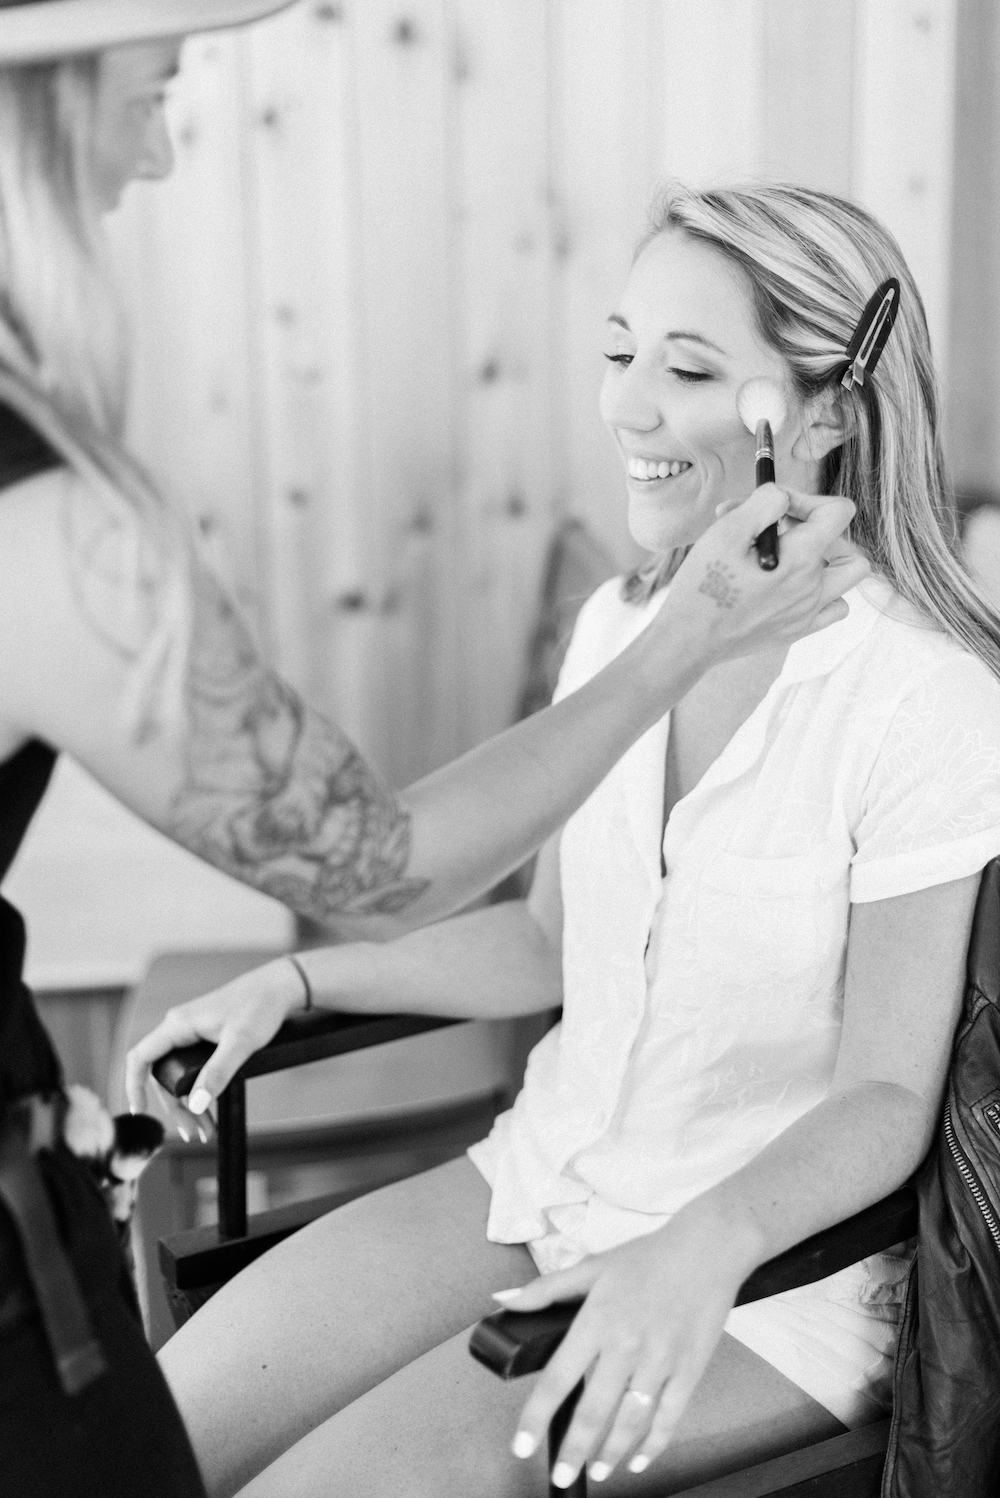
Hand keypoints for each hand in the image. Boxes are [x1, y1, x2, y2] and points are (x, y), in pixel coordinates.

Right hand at [124, 957, 304, 1138]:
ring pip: (178, 1074)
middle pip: (162, 1075)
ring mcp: (191, 1031)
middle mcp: (180, 1027)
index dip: (133, 1086)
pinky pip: (190, 1068)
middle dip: (174, 1107)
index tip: (139, 1111)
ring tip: (204, 1128)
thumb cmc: (260, 1006)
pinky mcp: (204, 1036)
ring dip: (188, 1103)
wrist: (280, 988)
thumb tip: (195, 1104)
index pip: (140, 1057)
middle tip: (193, 1132)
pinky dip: (197, 1090)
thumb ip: (218, 1072)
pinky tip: (208, 1107)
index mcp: (179, 1025)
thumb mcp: (240, 1042)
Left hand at [494, 1208, 755, 1487]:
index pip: (558, 1378)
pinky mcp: (689, 1370)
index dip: (536, 1417)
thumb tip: (503, 1299)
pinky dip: (653, 1445)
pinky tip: (638, 1459)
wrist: (706, 1249)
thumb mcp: (592, 1267)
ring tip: (596, 1471)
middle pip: (594, 1412)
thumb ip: (546, 1289)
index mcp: (598, 1320)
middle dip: (574, 1452)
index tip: (522, 1445)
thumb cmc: (648, 1257)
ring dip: (611, 1454)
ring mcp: (661, 1361)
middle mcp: (627, 1345)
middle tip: (560, 1476)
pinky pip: (669, 1418)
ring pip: (631, 1422)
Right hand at [662, 484, 869, 666]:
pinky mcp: (797, 630)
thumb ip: (765, 501)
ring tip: (794, 557)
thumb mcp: (728, 529)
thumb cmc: (704, 583)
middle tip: (783, 531)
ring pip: (846, 578)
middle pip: (848, 546)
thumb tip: (783, 495)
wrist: (689, 637)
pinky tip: (795, 587)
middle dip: (820, 529)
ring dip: (828, 561)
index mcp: (802, 557)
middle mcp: (814, 586)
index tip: (778, 508)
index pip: (838, 512)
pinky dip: (825, 594)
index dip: (809, 499)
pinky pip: (834, 609)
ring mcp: (808, 611)